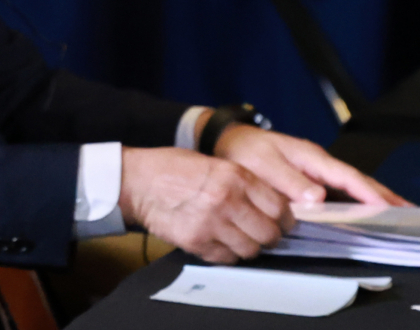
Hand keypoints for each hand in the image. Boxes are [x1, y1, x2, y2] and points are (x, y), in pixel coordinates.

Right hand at [118, 146, 293, 263]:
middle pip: (269, 233)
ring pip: (251, 250)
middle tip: (260, 232)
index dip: (283, 218)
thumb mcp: (212, 162)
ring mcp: (211, 224)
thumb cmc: (171, 168)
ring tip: (237, 237)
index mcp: (234, 176)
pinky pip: (226, 258)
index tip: (280, 220)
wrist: (135, 181)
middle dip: (269, 235)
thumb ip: (241, 182)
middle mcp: (227, 200)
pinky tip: (218, 241)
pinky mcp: (196, 242)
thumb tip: (269, 205)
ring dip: (248, 246)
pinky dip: (227, 253)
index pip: (279, 208)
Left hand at [214, 124, 409, 206]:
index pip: (346, 177)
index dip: (369, 193)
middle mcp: (317, 163)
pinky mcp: (308, 177)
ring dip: (374, 198)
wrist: (225, 140)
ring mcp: (314, 169)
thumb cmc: (242, 150)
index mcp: (310, 157)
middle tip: (408, 213)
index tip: (388, 208)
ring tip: (397, 214)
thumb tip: (318, 198)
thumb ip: (288, 180)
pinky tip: (364, 211)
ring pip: (350, 186)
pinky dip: (356, 199)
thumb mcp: (262, 164)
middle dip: (384, 196)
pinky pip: (338, 190)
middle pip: (357, 181)